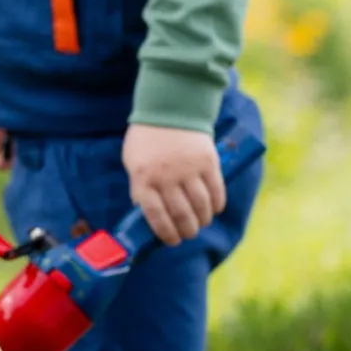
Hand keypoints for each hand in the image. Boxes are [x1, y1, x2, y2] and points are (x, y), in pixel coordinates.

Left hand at [122, 124, 225, 245]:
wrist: (169, 109)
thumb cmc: (147, 139)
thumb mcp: (133, 163)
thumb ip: (140, 187)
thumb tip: (149, 214)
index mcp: (143, 179)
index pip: (155, 215)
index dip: (165, 233)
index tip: (172, 241)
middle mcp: (166, 177)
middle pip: (180, 214)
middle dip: (186, 230)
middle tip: (189, 235)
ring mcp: (188, 170)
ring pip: (200, 205)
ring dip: (202, 220)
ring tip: (201, 224)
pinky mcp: (207, 162)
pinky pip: (216, 190)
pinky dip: (217, 204)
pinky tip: (214, 210)